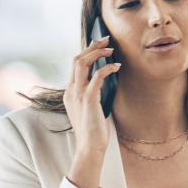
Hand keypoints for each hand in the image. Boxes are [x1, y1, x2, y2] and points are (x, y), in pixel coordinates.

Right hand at [64, 37, 120, 187]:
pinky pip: (97, 76)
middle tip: (107, 39)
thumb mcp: (90, 109)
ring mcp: (78, 94)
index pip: (75, 65)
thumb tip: (104, 81)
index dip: (87, 52)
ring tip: (111, 49)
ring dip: (98, 53)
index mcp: (70, 92)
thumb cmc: (93, 130)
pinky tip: (117, 67)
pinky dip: (107, 68)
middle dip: (92, 46)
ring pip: (83, 63)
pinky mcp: (88, 99)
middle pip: (77, 59)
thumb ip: (92, 94)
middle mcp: (71, 91)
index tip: (100, 45)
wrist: (89, 147)